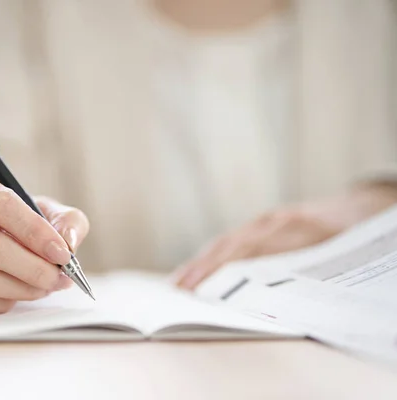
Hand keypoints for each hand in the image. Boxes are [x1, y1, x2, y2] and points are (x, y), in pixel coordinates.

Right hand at [0, 171, 89, 315]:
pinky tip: (15, 296)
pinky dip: (2, 305)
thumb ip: (67, 220)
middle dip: (34, 267)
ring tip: (44, 287)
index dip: (35, 231)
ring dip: (22, 289)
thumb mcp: (44, 212)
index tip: (62, 253)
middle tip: (60, 279)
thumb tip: (67, 241)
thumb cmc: (15, 226)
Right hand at [174, 183, 396, 289]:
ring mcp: (270, 219)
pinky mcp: (265, 222)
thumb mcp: (344, 256)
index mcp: (303, 229)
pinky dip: (212, 253)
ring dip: (201, 262)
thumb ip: (311, 273)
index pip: (254, 251)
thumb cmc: (357, 237)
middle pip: (234, 246)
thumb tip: (272, 297)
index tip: (205, 291)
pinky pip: (233, 238)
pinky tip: (197, 267)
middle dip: (204, 269)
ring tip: (178, 283)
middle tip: (180, 292)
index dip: (226, 269)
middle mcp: (281, 221)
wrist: (365, 208)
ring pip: (229, 240)